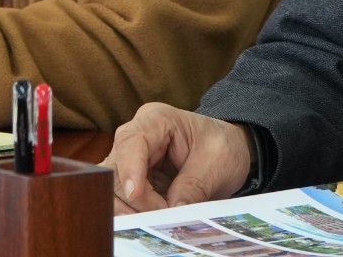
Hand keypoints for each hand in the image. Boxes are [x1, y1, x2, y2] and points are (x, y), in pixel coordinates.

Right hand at [103, 103, 252, 215]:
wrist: (229, 151)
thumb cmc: (222, 146)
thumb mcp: (217, 162)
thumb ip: (193, 185)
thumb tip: (172, 211)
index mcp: (157, 119)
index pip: (132, 142)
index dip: (130, 169)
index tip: (136, 194)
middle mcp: (136, 136)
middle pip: (116, 169)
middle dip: (135, 198)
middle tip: (158, 218)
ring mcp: (131, 159)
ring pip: (113, 188)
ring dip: (131, 209)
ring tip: (156, 222)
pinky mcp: (132, 181)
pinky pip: (121, 200)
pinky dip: (133, 214)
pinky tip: (149, 222)